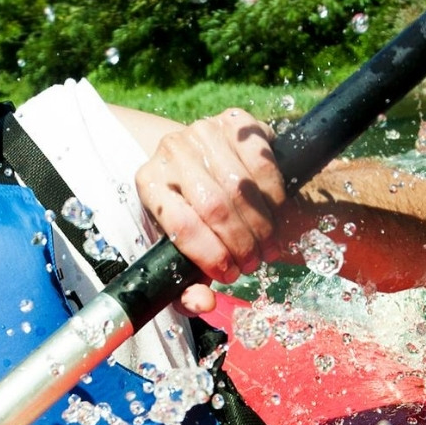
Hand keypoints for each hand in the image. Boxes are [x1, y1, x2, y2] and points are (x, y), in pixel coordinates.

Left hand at [133, 108, 287, 312]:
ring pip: (242, 186)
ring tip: (268, 246)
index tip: (230, 275)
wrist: (199, 161)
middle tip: (255, 263)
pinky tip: (276, 212)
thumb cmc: (189, 214)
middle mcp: (171, 151)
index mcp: (149, 183)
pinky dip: (276, 193)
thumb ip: (185, 285)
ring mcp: (203, 131)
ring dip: (262, 224)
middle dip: (242, 244)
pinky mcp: (234, 120)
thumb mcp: (180, 249)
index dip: (211, 256)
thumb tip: (203, 304)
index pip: (182, 226)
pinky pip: (263, 160)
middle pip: (215, 207)